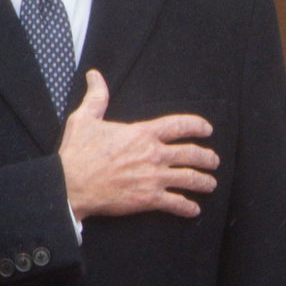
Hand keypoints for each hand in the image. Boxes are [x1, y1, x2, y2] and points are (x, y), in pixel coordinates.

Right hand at [58, 70, 218, 219]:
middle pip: (191, 154)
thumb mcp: (85, 118)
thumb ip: (96, 97)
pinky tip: (194, 209)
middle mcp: (153, 154)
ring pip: (189, 179)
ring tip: (210, 184)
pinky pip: (175, 203)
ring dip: (203, 182)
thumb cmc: (77, 153)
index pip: (179, 125)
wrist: (71, 185)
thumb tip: (95, 76)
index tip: (207, 129)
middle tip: (213, 161)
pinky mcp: (148, 199)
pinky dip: (188, 207)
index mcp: (142, 133)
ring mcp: (154, 177)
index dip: (197, 126)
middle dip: (207, 158)